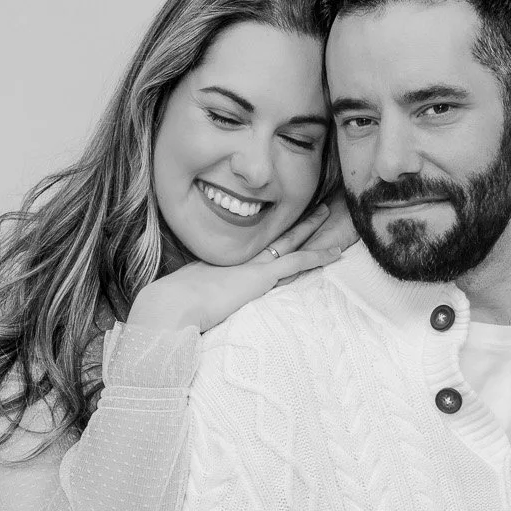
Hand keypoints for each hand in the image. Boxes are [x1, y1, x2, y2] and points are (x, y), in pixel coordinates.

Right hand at [127, 201, 355, 333]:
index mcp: (226, 261)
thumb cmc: (176, 305)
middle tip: (312, 205)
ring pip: (290, 240)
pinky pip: (297, 262)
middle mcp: (242, 257)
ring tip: (327, 212)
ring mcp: (253, 263)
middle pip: (274, 234)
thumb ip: (201, 294)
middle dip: (294, 220)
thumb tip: (198, 303)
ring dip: (310, 227)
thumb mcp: (191, 295)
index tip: (282, 226)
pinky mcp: (263, 275)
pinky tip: (336, 252)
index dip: (272, 235)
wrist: (174, 305)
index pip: (256, 246)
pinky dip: (318, 256)